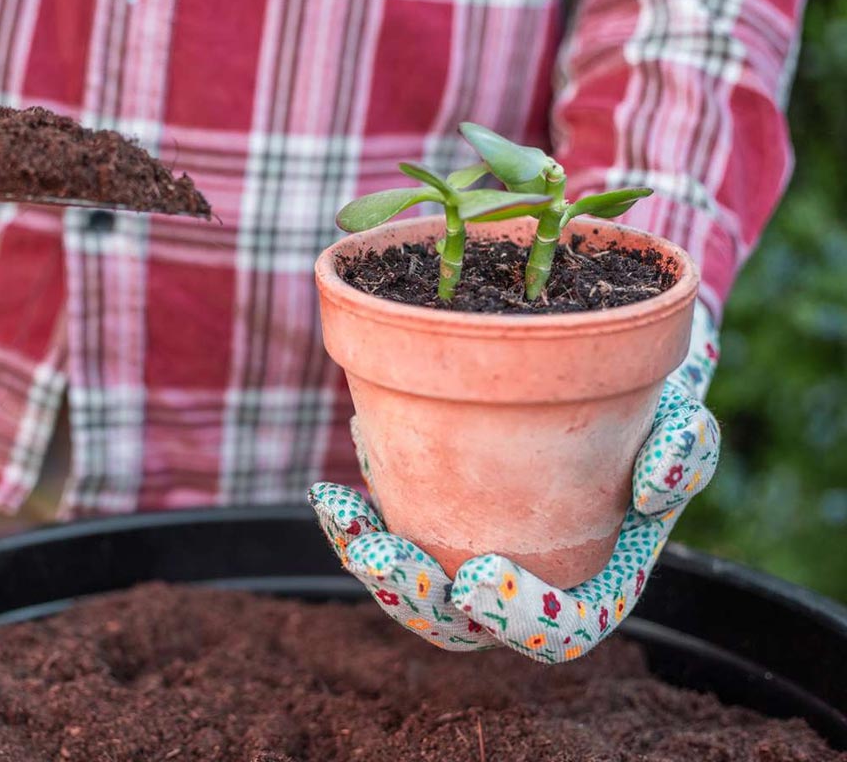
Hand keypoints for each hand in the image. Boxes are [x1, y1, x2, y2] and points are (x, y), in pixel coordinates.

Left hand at [310, 304, 720, 662]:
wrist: (605, 391)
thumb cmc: (651, 417)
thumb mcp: (685, 424)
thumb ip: (687, 454)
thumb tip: (655, 486)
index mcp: (592, 588)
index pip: (559, 631)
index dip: (518, 617)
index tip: (480, 574)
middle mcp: (524, 587)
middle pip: (464, 627)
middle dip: (417, 600)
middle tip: (383, 556)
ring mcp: (471, 560)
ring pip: (414, 592)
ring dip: (368, 561)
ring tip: (338, 513)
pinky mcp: (432, 526)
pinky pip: (388, 538)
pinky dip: (357, 521)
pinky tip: (335, 484)